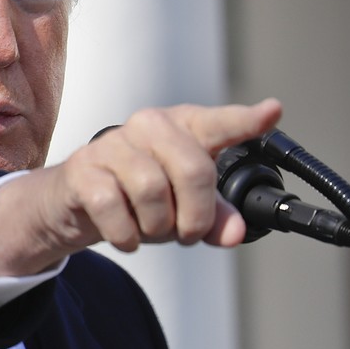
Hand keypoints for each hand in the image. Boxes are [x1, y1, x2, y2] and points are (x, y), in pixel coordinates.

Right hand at [0, 98, 281, 277]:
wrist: (76, 201)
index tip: (273, 112)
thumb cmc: (137, 195)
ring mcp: (112, 144)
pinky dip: (127, 235)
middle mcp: (148, 126)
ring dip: (157, 228)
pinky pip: (113, 208)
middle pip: (193, 170)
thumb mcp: (182, 205)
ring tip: (151, 230)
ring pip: (153, 192)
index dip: (247, 120)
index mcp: (181, 127)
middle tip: (186, 232)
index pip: (218, 123)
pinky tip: (127, 236)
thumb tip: (234, 233)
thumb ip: (215, 217)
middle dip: (196, 216)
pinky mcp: (83, 168)